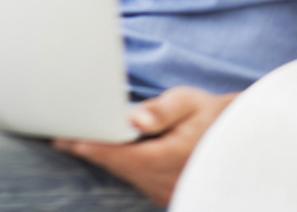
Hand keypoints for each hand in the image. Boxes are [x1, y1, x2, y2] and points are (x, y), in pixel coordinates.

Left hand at [53, 87, 235, 207]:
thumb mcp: (189, 102)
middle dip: (89, 152)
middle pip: (120, 169)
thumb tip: (134, 119)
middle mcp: (170, 181)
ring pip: (126, 177)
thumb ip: (161, 110)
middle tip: (57, 136)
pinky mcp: (167, 194)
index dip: (94, 149)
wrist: (239, 137)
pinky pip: (136, 181)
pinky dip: (118, 166)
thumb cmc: (211, 113)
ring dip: (101, 160)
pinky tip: (101, 151)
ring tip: (71, 140)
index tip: (67, 140)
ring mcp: (169, 192)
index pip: (125, 158)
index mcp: (174, 157)